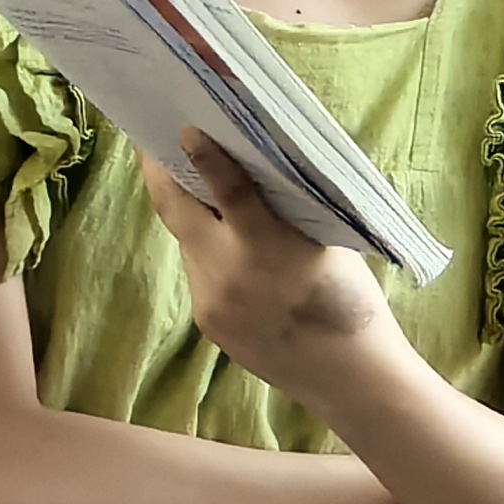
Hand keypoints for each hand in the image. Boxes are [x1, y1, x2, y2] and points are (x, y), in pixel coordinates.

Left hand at [139, 130, 401, 406]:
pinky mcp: (208, 322)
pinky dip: (207, 249)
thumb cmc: (351, 301)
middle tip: (152, 141)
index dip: (206, 156)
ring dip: (188, 214)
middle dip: (159, 173)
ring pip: (187, 243)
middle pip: (176, 212)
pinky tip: (221, 241)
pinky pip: (199, 272)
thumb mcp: (328, 242)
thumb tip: (255, 167)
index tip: (185, 127)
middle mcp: (227, 273)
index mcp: (267, 247)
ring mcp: (211, 301)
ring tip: (192, 183)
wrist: (350, 376)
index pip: (228, 190)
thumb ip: (285, 208)